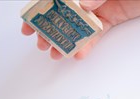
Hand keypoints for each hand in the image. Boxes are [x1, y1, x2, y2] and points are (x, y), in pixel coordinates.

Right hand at [21, 0, 139, 59]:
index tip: (29, 24)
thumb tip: (83, 5)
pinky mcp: (110, 19)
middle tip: (42, 44)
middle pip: (63, 14)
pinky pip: (96, 34)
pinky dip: (88, 45)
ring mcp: (98, 8)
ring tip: (57, 54)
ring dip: (66, 41)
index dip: (40, 11)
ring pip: (78, 27)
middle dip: (50, 30)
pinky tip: (80, 54)